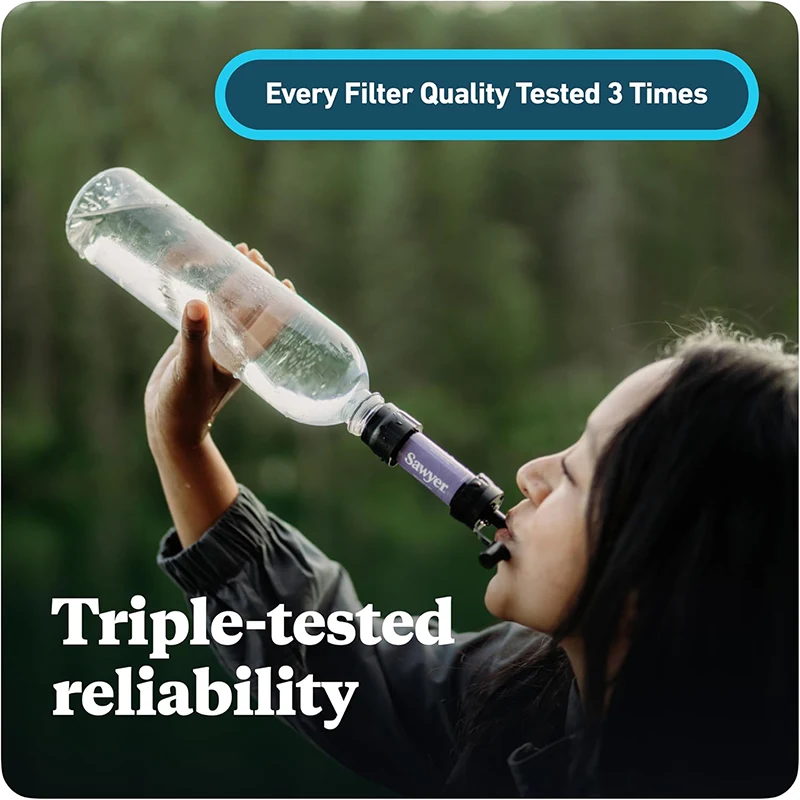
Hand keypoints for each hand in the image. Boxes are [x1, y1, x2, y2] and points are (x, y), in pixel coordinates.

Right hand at [145, 243, 294, 453]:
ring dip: (230, 279)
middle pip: (250, 305)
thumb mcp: (190, 369)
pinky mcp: (194, 340)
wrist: (168, 423)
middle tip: (248, 253)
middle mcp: (234, 345)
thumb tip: (198, 303)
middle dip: (252, 279)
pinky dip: (202, 289)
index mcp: (244, 354)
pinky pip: (203, 309)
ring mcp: (215, 341)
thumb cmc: (186, 404)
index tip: (280, 279)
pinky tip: (198, 271)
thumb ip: (194, 338)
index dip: (277, 299)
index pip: (268, 322)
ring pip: (228, 303)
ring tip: (233, 252)